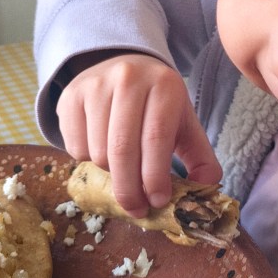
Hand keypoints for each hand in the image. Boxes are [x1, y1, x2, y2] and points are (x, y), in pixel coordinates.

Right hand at [56, 52, 222, 217]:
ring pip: (97, 152)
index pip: (156, 138)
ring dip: (110, 175)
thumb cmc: (158, 105)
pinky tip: (101, 151)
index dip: (155, 177)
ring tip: (123, 172)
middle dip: (130, 190)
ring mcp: (95, 85)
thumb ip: (201, 158)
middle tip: (137, 209)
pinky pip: (75, 146)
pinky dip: (87, 162)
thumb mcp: (185, 125)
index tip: (158, 202)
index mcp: (164, 85)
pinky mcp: (70, 95)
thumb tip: (206, 188)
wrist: (126, 67)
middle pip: (122, 149)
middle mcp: (128, 79)